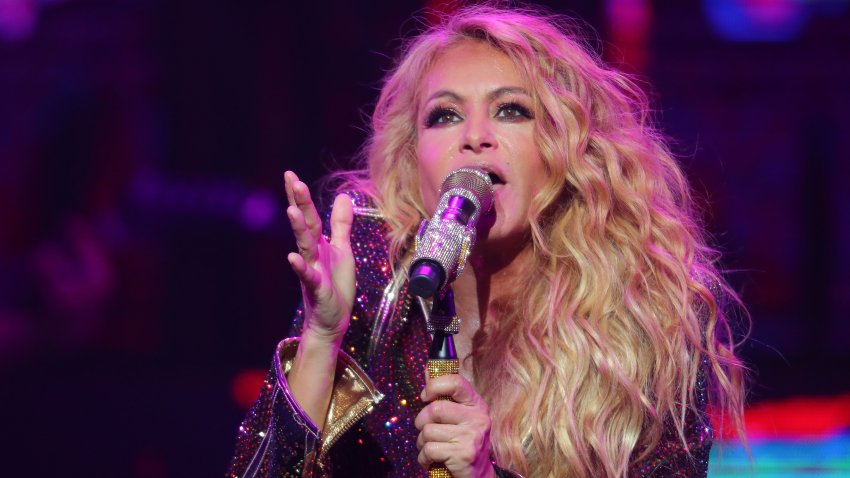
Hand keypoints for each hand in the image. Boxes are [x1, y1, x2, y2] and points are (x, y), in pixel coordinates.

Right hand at [284, 171, 354, 343]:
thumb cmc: (335, 284)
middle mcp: (311, 254)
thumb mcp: (342, 249)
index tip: (290, 175)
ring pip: (304, 246)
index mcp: (318, 243)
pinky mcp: (316, 289)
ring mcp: (312, 270)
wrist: (332, 319)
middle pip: (305, 224)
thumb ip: (340, 224)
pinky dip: (300, 267)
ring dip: (298, 228)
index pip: (308, 215)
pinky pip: (307, 276)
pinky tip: (292, 257)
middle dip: (299, 202)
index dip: (300, 196)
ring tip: (292, 210)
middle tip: (292, 180)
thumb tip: (343, 196)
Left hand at [415, 374, 495, 477]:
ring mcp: (471, 436)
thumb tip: (428, 369)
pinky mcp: (463, 453)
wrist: (479, 476)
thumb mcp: (459, 417)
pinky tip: (432, 460)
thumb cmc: (464, 443)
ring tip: (433, 448)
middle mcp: (477, 418)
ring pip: (428, 431)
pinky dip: (424, 458)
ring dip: (422, 443)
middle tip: (425, 431)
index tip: (425, 396)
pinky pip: (429, 449)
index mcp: (476, 404)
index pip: (455, 382)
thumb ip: (444, 395)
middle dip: (421, 422)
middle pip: (435, 409)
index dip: (434, 386)